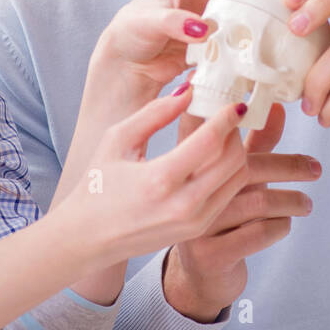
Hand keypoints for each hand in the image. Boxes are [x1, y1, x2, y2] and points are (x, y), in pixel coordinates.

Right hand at [60, 85, 251, 269]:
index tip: (233, 101)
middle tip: (225, 115)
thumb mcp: (118, 140)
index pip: (210, 141)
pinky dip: (229, 171)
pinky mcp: (199, 229)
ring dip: (236, 151)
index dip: (227, 116)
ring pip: (238, 178)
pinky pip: (229, 193)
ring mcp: (195, 221)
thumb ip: (155, 113)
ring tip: (221, 134)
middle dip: (235, 132)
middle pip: (234, 160)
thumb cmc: (98, 186)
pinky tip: (214, 156)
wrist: (90, 238)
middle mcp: (183, 205)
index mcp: (160, 180)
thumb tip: (189, 91)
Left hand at [92, 0, 286, 98]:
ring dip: (283, 0)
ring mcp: (222, 3)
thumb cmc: (132, 32)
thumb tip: (202, 29)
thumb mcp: (147, 23)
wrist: (128, 60)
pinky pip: (255, 19)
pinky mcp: (227, 26)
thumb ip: (172, 22)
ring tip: (308, 14)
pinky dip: (273, 23)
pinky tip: (290, 36)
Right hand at [164, 100, 320, 321]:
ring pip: (256, 201)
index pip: (205, 133)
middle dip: (287, 166)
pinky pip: (257, 233)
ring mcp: (195, 226)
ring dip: (289, 201)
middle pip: (243, 167)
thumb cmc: (218, 215)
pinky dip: (279, 227)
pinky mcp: (211, 255)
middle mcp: (183, 195)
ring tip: (306, 204)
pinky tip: (283, 225)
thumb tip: (279, 108)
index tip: (257, 107)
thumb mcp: (229, 178)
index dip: (230, 116)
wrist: (196, 277)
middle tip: (315, 168)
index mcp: (183, 168)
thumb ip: (254, 144)